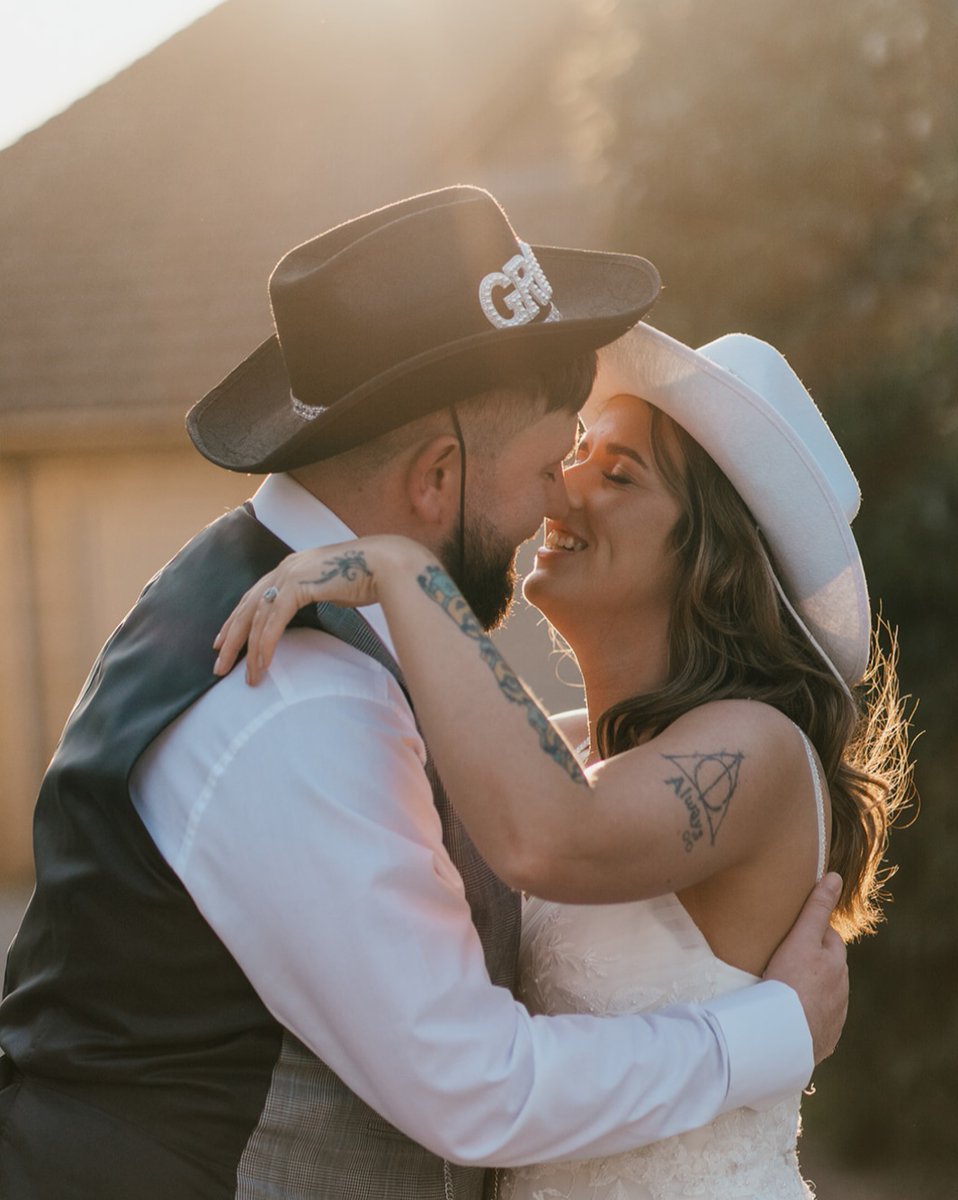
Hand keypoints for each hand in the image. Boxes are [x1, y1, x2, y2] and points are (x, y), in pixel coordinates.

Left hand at [213, 537, 399, 684]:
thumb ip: (316, 593)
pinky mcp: (298, 586)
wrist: (387, 565)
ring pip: (256, 617)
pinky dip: (265, 645)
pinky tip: (261, 664)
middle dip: (230, 638)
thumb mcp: (332, 586)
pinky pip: (274, 622)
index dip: (237, 619)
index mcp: (292, 566)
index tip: (223, 639)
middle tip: (219, 665)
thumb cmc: (368, 577)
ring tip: (244, 676)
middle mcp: (285, 568)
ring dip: (248, 650)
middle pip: (247, 607)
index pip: (255, 595)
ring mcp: (290, 575)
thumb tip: (312, 604)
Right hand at [763, 873, 848, 1063]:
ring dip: (810, 991)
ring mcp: (833, 1019)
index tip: (793, 932)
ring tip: (783, 989)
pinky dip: (804, 1017)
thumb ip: (816, 908)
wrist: (783, 1035)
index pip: (829, 938)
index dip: (812, 932)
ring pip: (823, 996)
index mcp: (836, 964)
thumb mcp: (801, 938)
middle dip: (813, 962)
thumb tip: (834, 876)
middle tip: (784, 959)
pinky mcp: (821, 1041)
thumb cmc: (790, 980)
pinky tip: (786, 1016)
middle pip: (828, 968)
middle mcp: (841, 992)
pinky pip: (815, 1024)